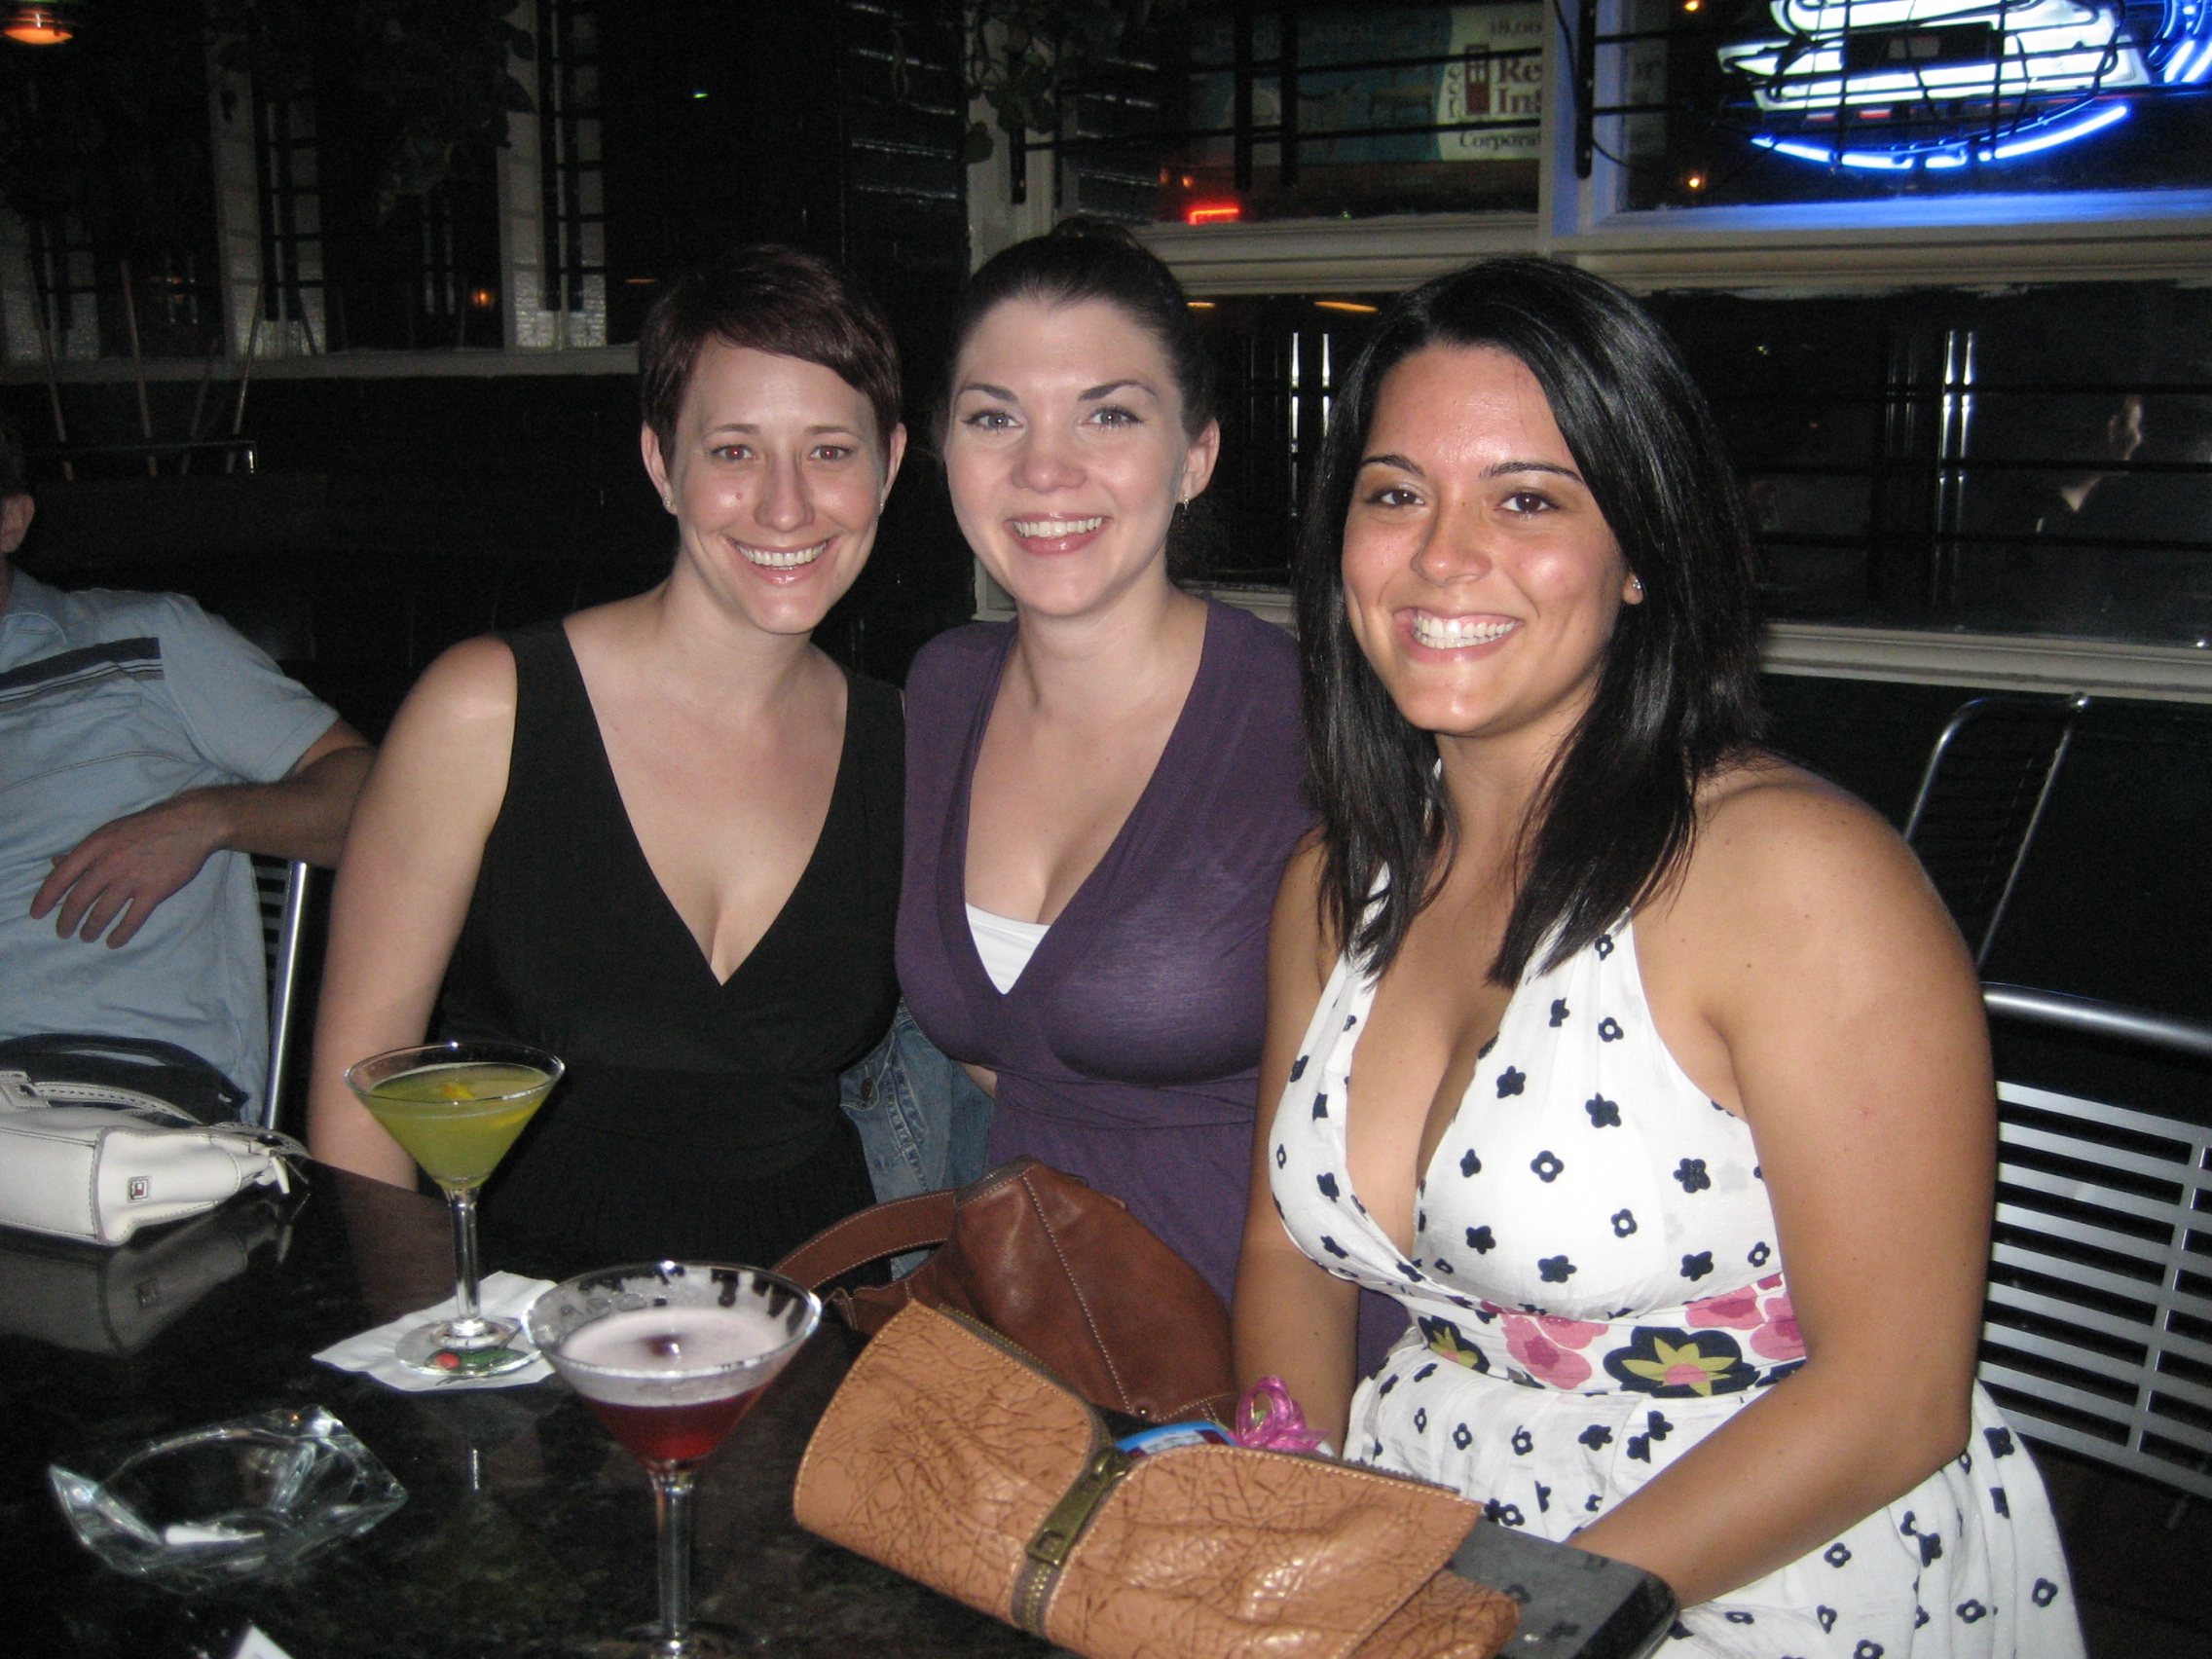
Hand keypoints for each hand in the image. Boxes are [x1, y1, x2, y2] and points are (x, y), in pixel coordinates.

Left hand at [30, 792, 228, 946]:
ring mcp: (132, 878)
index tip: (38, 914)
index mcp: (95, 847)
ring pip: (103, 912)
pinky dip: (121, 934)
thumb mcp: (110, 831)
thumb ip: (84, 851)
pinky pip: (133, 919)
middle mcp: (109, 864)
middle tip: (64, 932)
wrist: (189, 825)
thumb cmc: (148, 826)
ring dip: (91, 928)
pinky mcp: (154, 891)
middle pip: (79, 900)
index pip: (61, 877)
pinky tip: (114, 942)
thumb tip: (57, 863)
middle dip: (68, 920)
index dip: (46, 898)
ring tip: (87, 937)